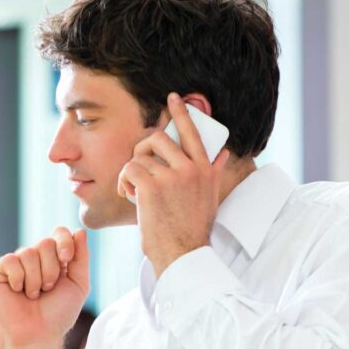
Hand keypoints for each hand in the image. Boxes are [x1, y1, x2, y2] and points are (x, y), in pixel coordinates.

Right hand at [0, 227, 89, 348]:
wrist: (39, 334)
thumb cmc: (59, 312)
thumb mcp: (79, 284)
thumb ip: (81, 257)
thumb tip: (79, 230)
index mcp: (56, 256)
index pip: (60, 232)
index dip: (64, 242)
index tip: (66, 259)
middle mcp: (37, 255)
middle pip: (45, 242)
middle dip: (51, 270)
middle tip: (48, 289)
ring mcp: (18, 262)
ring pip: (28, 252)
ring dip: (35, 280)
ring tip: (34, 294)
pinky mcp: (1, 270)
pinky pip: (11, 261)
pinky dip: (19, 279)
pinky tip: (18, 291)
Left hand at [118, 93, 229, 276]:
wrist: (183, 252)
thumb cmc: (193, 227)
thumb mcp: (209, 196)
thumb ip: (213, 171)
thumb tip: (224, 152)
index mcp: (204, 168)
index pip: (193, 132)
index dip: (182, 112)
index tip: (172, 96)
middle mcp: (190, 168)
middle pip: (158, 138)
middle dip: (142, 149)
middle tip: (139, 167)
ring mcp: (171, 176)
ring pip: (139, 156)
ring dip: (132, 171)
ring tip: (136, 190)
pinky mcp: (152, 186)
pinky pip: (129, 169)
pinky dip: (124, 182)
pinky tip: (130, 196)